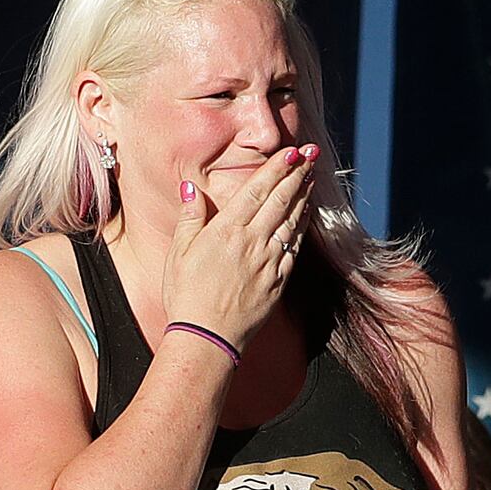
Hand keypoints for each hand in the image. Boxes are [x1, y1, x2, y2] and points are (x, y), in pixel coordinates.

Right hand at [164, 147, 316, 351]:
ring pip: (292, 221)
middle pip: (281, 200)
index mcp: (227, 230)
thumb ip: (190, 218)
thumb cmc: (186, 296)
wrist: (207, 338)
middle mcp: (253, 242)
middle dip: (297, 174)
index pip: (257, 190)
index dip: (277, 168)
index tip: (291, 152)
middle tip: (311, 154)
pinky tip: (306, 216)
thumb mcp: (179, 253)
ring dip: (303, 196)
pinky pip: (294, 248)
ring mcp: (269, 262)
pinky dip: (302, 228)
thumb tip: (190, 188)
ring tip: (311, 177)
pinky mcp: (278, 281)